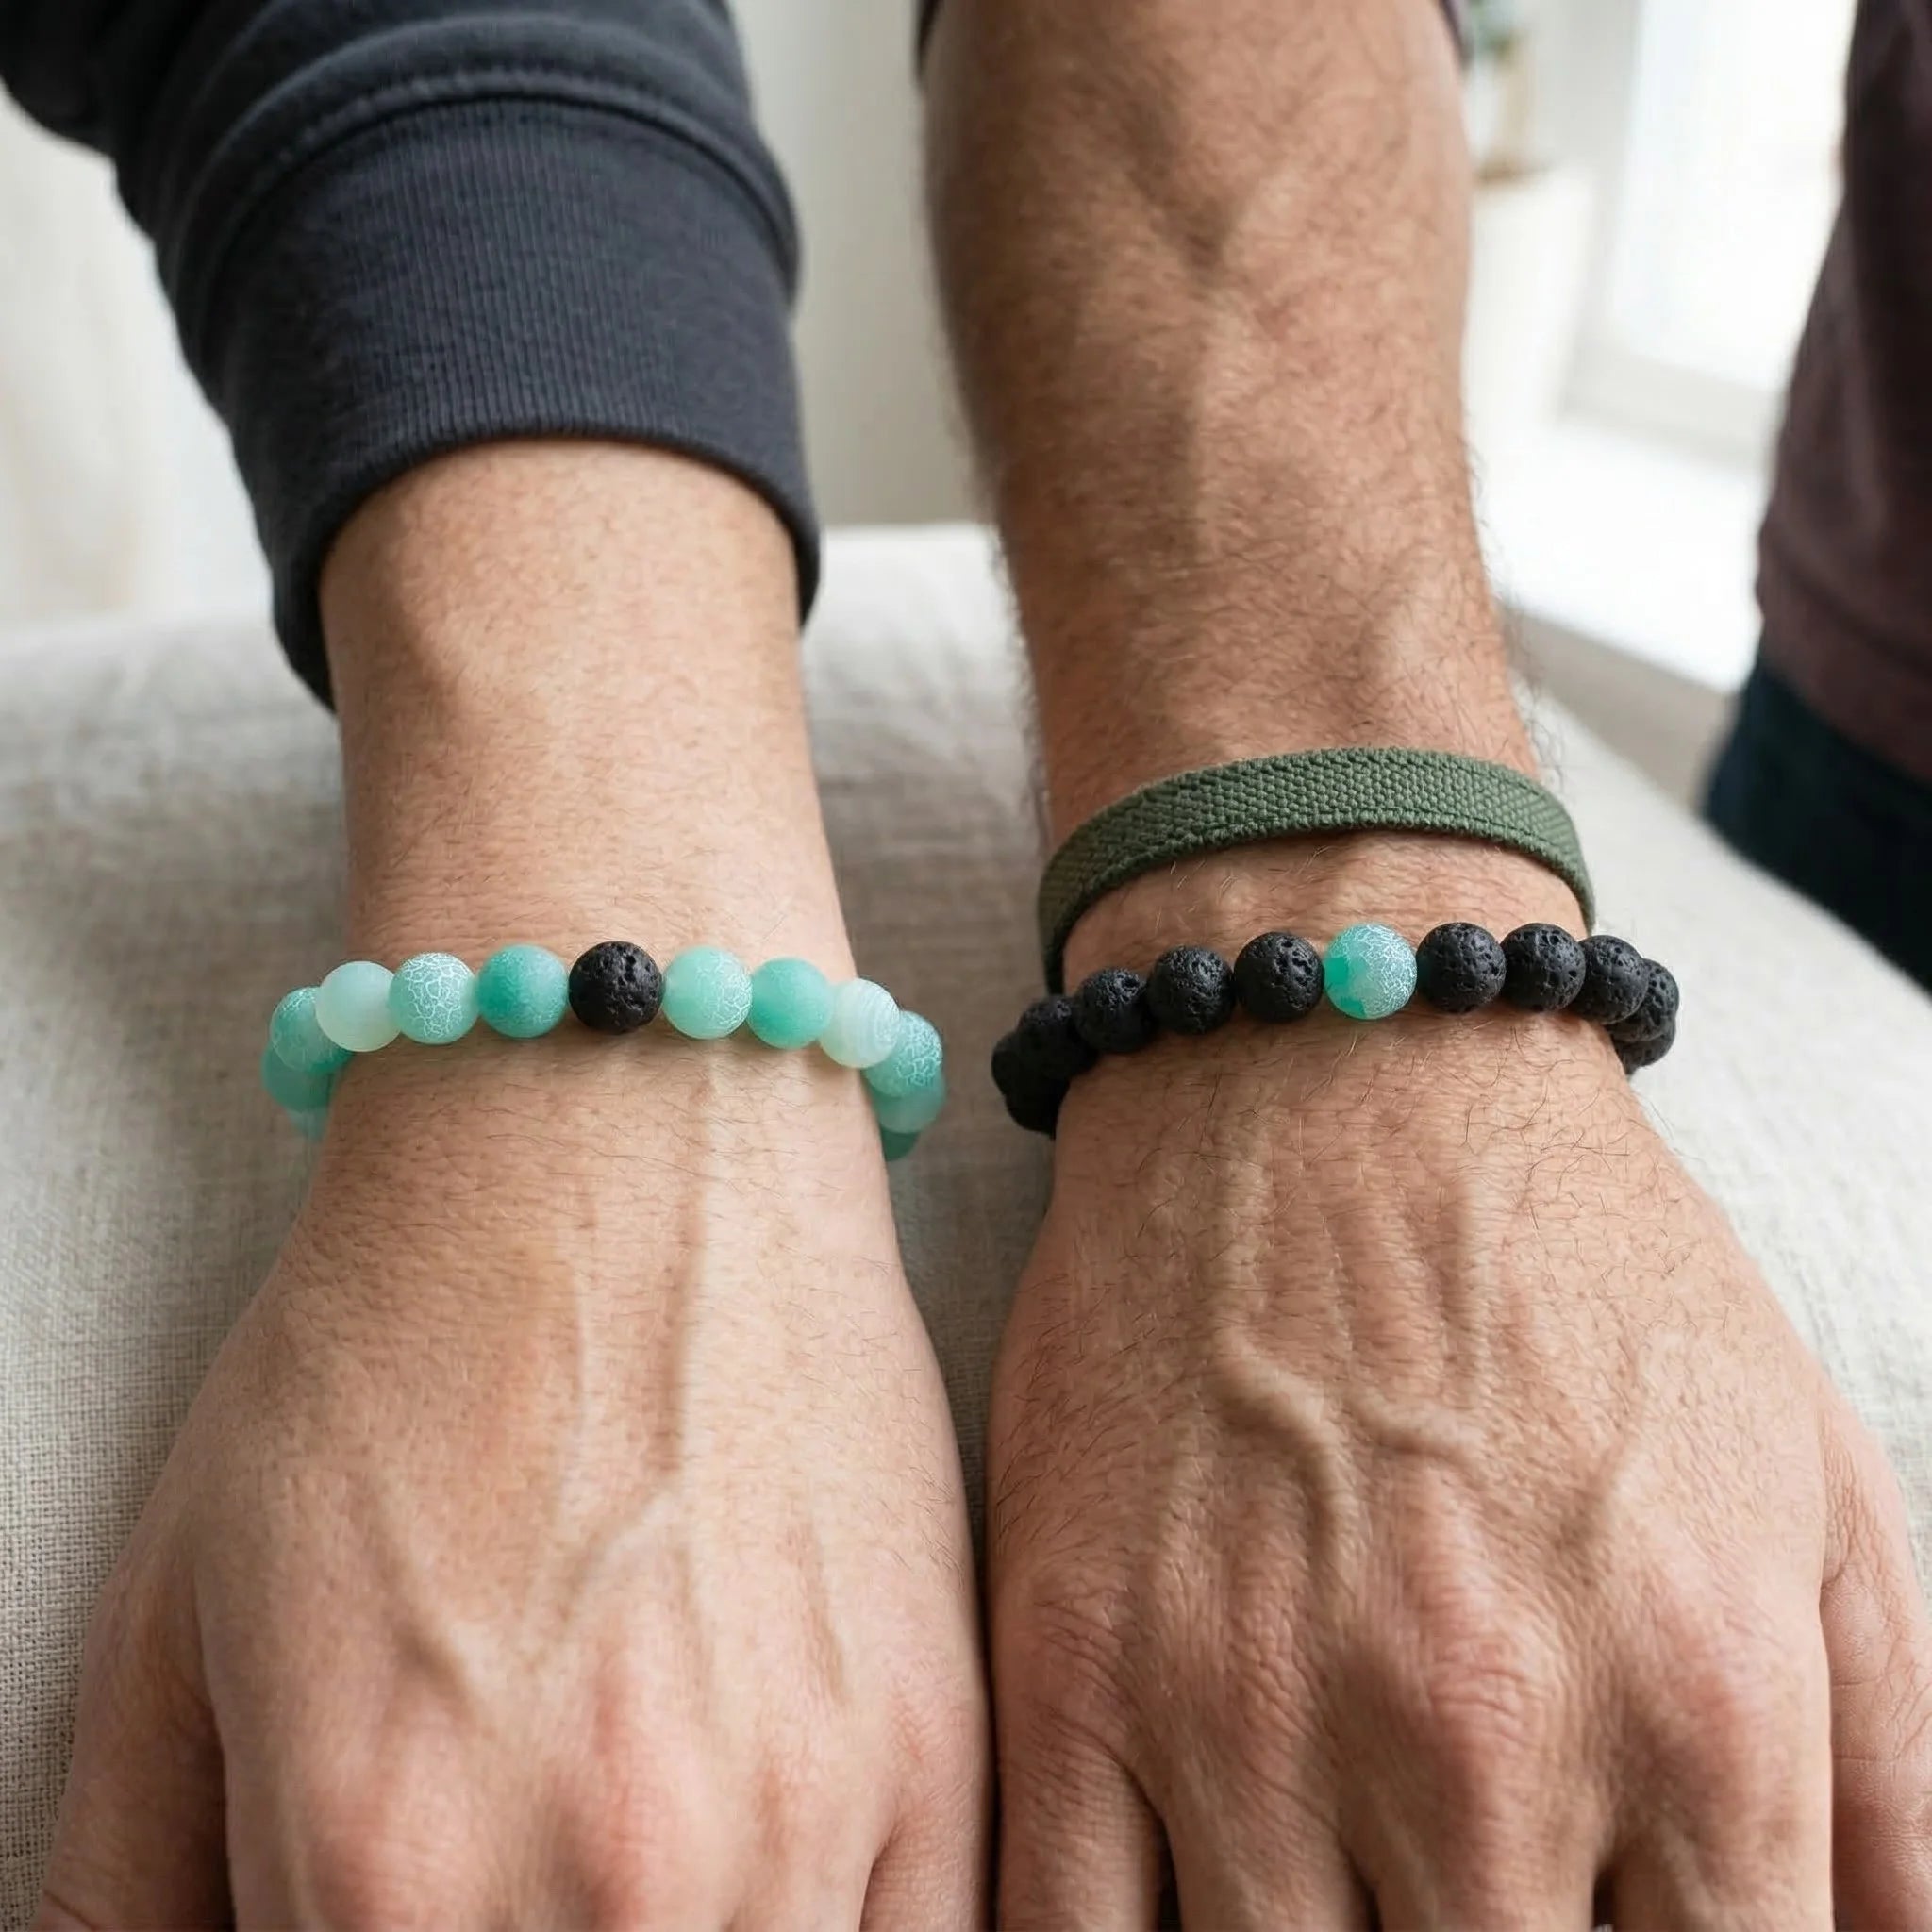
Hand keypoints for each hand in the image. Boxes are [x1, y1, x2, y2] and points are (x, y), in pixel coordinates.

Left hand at [37, 1034, 987, 1926]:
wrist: (614, 1132)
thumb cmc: (393, 1338)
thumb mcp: (171, 1619)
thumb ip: (131, 1897)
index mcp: (378, 1874)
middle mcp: (605, 1887)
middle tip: (496, 1903)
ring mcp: (796, 1814)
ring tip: (632, 1892)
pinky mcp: (929, 1739)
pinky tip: (758, 1900)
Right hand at [988, 850, 1931, 1927]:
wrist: (1331, 1070)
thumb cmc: (1575, 1267)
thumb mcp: (1812, 1489)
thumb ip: (1898, 1788)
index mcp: (1696, 1711)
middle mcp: (1473, 1738)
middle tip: (1480, 1907)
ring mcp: (1246, 1707)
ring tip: (1352, 1902)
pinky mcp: (1074, 1662)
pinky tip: (1194, 1924)